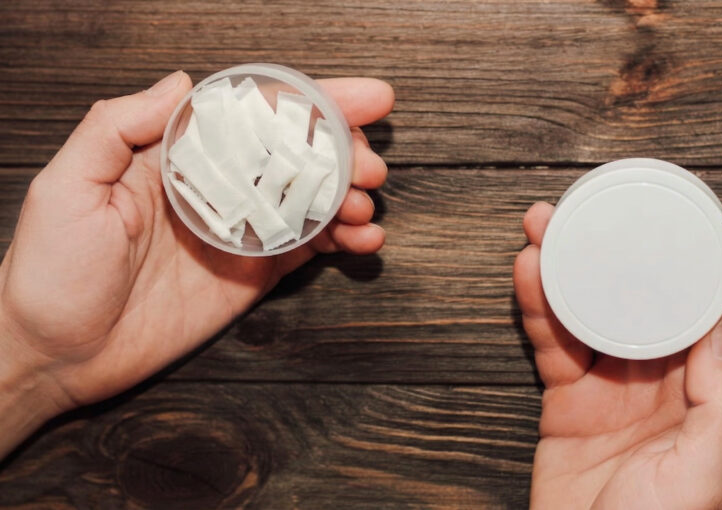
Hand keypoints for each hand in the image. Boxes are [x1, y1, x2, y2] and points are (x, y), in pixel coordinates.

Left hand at [0, 71, 393, 452]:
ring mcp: (239, 232)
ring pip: (311, 201)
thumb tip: (182, 83)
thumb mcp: (68, 185)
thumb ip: (117, 125)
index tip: (358, 98)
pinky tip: (362, 239)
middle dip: (343, 151)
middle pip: (295, 155)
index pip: (255, 115)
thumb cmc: (51, 270)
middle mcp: (217, 188)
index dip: (310, 102)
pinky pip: (307, 250)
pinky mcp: (252, 274)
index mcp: (179, 157)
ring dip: (349, 196)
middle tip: (370, 163)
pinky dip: (342, 242)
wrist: (59, 353)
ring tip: (367, 203)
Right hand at [514, 202, 721, 509]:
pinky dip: (537, 310)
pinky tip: (528, 277)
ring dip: (568, 272)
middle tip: (594, 214)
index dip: (699, 269)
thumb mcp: (704, 477)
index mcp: (707, 401)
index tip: (681, 224)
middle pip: (639, 305)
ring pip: (589, 316)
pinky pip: (551, 347)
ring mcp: (610, 393)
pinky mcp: (566, 403)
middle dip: (618, 257)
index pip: (711, 320)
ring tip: (545, 230)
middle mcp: (660, 388)